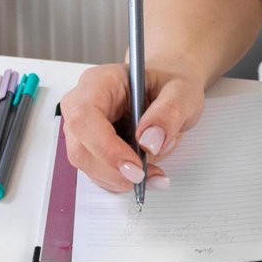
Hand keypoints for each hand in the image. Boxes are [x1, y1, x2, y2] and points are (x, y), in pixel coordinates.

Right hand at [59, 63, 204, 192]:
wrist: (169, 90)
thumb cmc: (169, 83)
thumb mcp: (181, 91)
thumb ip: (169, 112)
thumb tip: (149, 142)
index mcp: (100, 81)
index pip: (85, 116)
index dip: (105, 147)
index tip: (134, 166)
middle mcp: (83, 103)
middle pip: (80, 147)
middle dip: (114, 170)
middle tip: (147, 176)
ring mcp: (84, 128)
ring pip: (87, 165)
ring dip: (120, 178)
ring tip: (154, 171)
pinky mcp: (91, 147)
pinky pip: (97, 172)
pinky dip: (121, 180)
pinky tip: (145, 172)